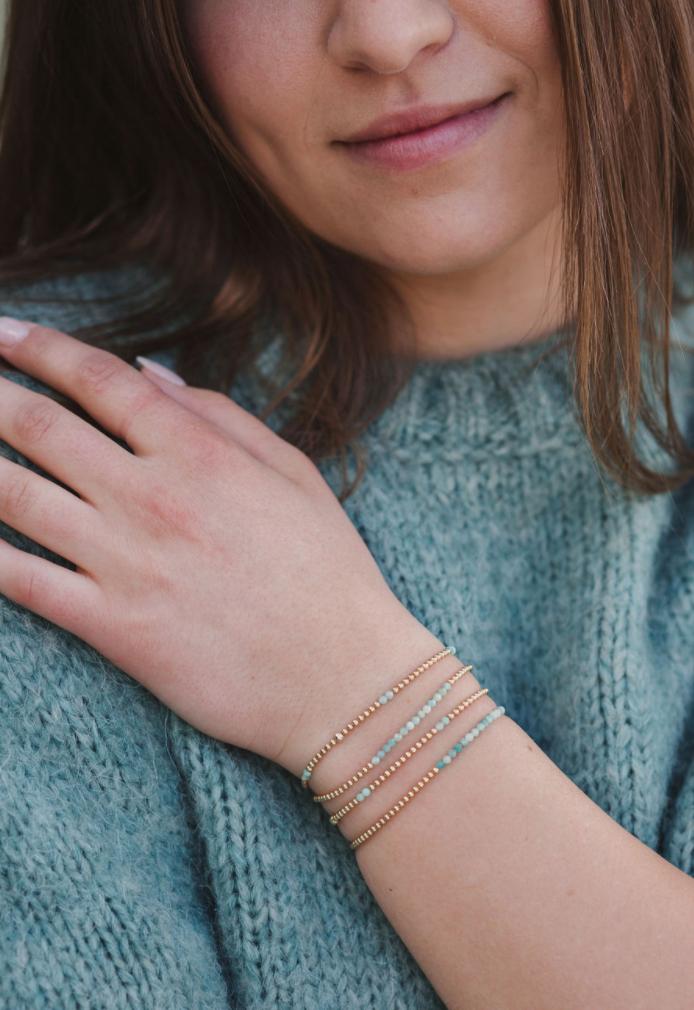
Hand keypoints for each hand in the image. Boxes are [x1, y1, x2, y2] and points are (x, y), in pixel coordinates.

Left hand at [0, 318, 416, 765]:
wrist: (344, 680)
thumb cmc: (330, 574)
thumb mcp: (295, 474)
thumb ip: (223, 416)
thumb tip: (149, 372)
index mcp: (201, 455)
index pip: (100, 381)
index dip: (41, 347)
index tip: (3, 330)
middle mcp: (153, 499)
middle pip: (39, 427)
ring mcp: (126, 564)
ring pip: (14, 495)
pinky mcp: (113, 628)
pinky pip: (22, 581)